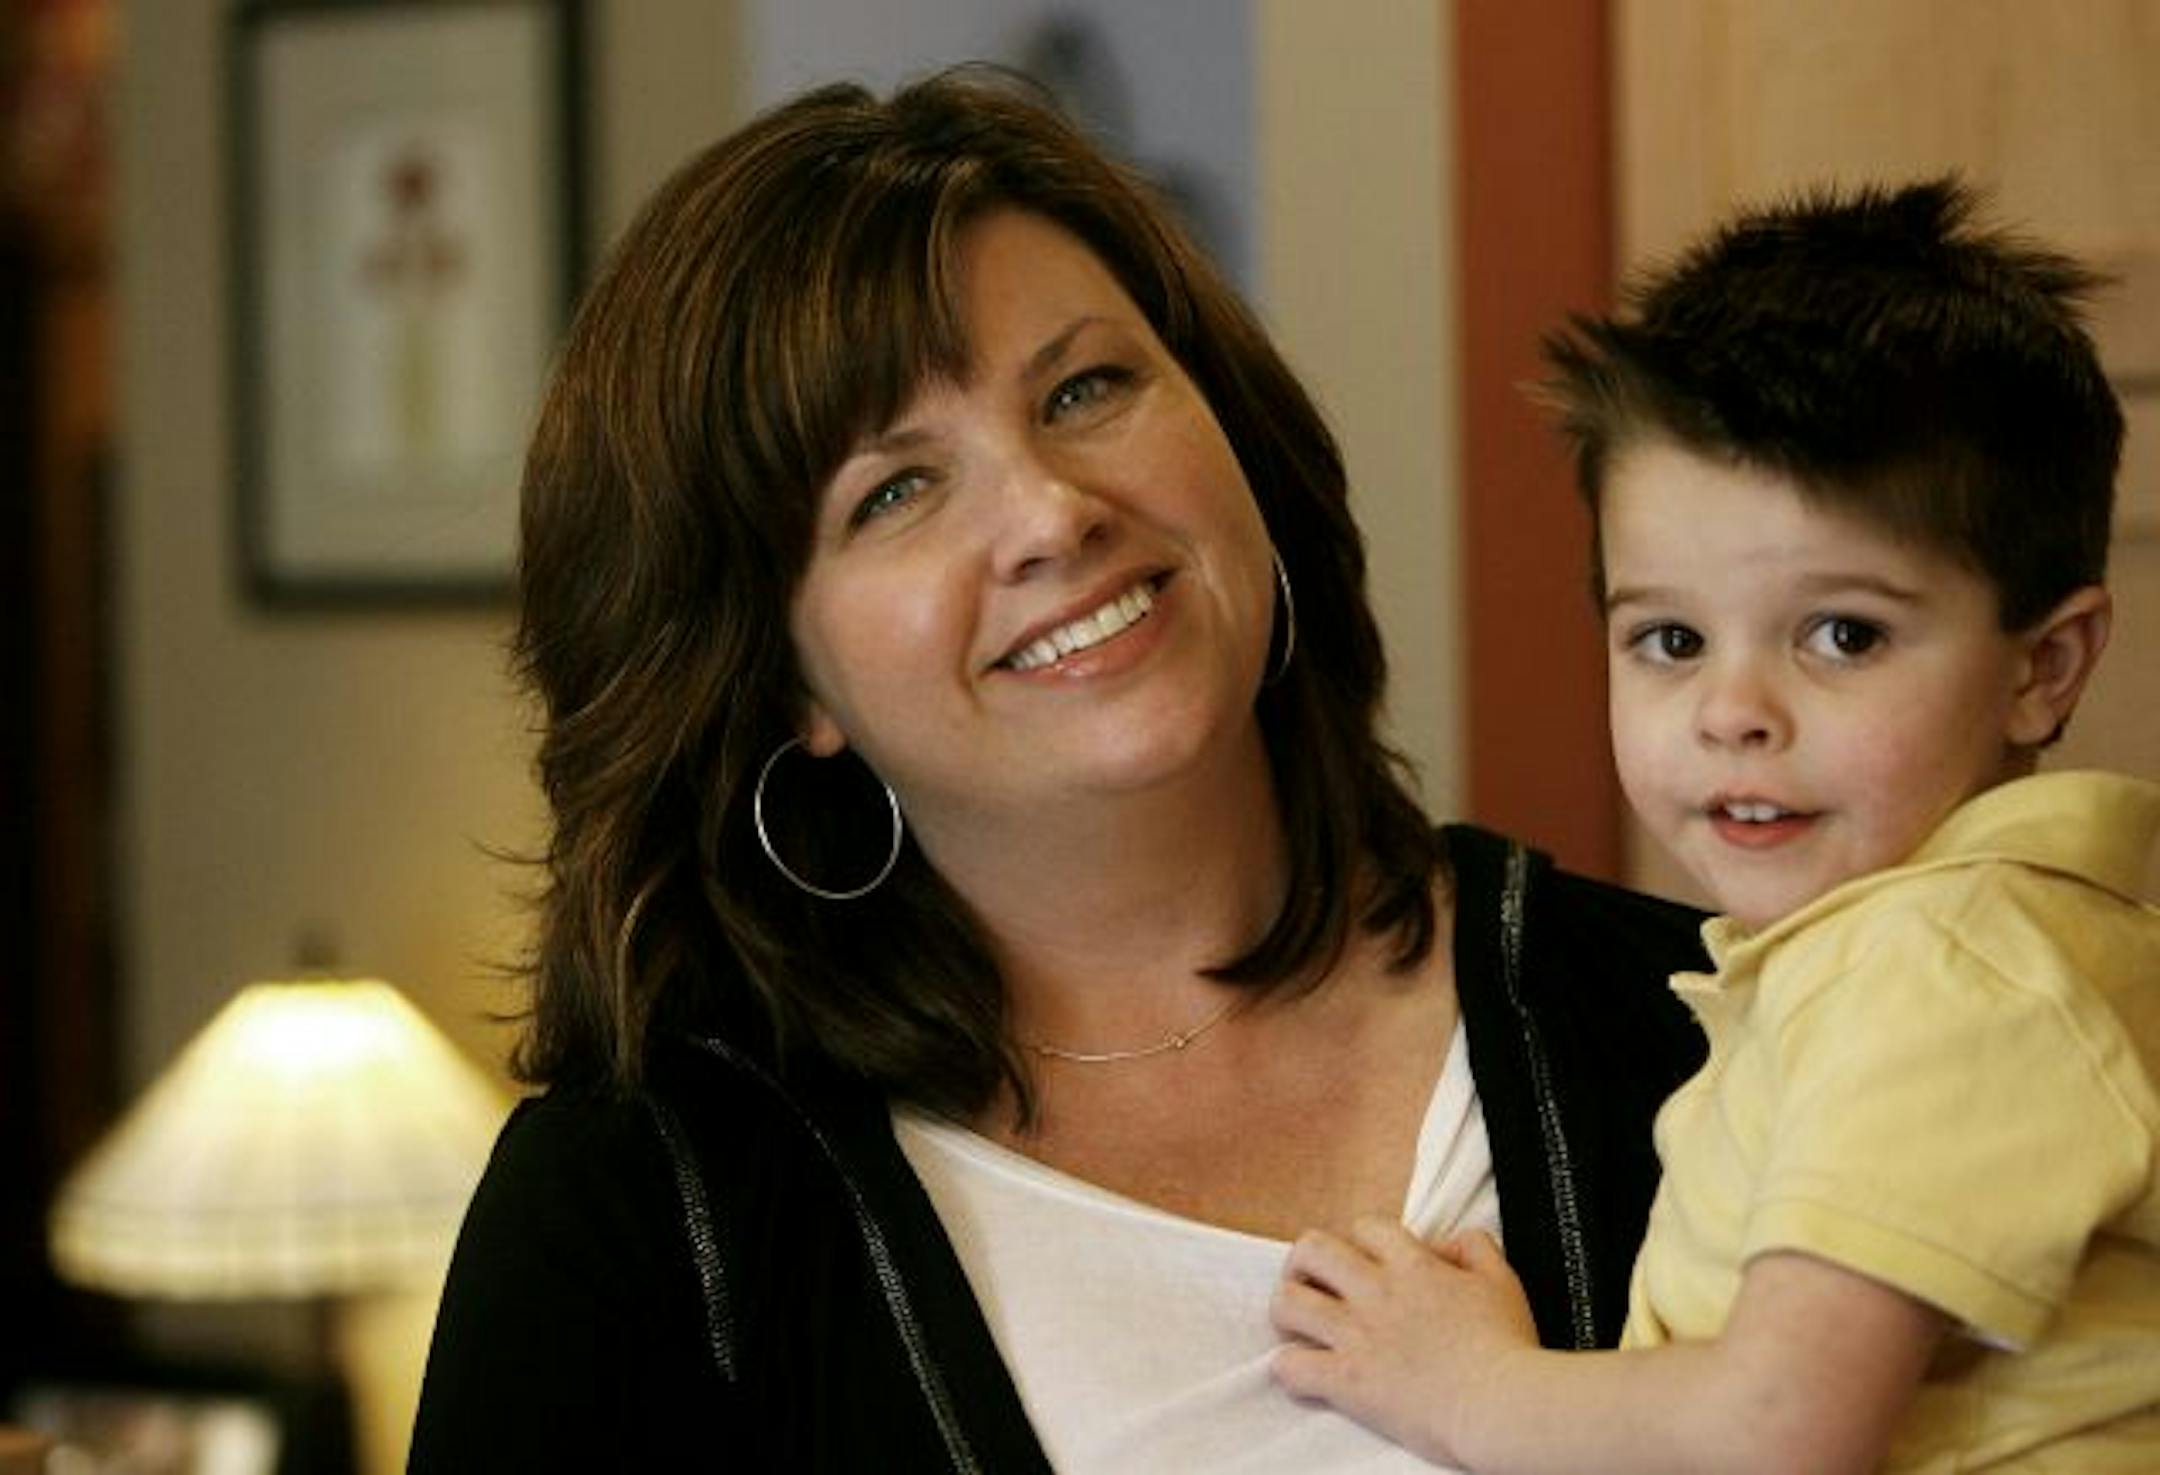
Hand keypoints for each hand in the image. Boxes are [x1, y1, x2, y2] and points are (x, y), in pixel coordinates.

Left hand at [1271, 1219, 1538, 1465]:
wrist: (1499, 1405)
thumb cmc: (1506, 1349)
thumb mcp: (1502, 1280)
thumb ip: (1474, 1246)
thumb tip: (1447, 1242)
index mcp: (1412, 1266)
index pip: (1364, 1227)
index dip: (1362, 1240)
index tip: (1367, 1262)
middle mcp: (1375, 1292)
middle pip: (1311, 1249)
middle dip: (1305, 1262)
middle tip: (1313, 1281)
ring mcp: (1356, 1335)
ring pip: (1288, 1302)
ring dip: (1288, 1309)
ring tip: (1298, 1323)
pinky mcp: (1346, 1380)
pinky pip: (1290, 1366)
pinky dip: (1288, 1367)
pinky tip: (1301, 1371)